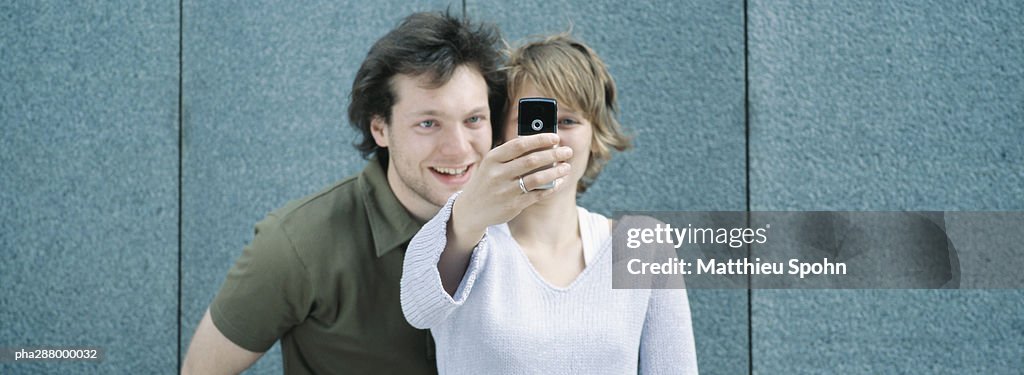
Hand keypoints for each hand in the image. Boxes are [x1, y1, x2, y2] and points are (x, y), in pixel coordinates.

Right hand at [452, 133, 572, 242]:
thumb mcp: (492, 164)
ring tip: (566, 167)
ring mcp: (505, 190)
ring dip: (556, 172)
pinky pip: (537, 194)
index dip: (540, 140)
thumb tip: (542, 144)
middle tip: (567, 152)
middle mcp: (498, 173)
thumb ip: (512, 154)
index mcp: (493, 158)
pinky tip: (558, 182)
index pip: (520, 144)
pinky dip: (551, 187)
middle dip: (553, 155)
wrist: (471, 209)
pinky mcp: (513, 205)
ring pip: (537, 178)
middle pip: (531, 161)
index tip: (556, 138)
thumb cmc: (488, 180)